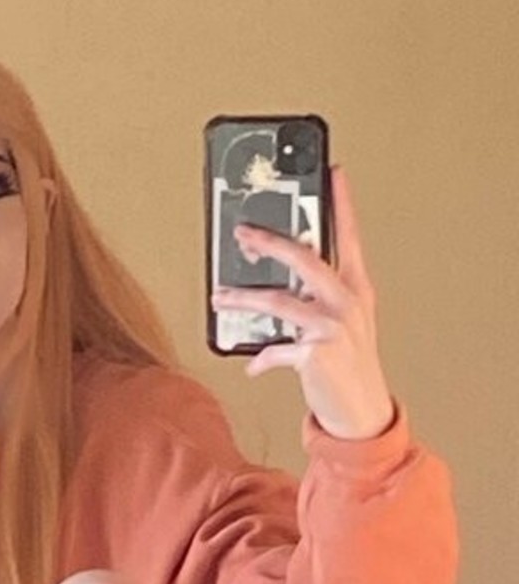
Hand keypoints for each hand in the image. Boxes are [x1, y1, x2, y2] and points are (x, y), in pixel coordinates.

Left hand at [210, 166, 395, 441]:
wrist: (362, 412)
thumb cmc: (350, 366)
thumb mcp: (343, 323)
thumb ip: (316, 298)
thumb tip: (275, 288)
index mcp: (356, 287)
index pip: (348, 235)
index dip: (341, 203)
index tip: (333, 172)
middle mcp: (347, 302)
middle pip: (304, 259)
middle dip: (269, 242)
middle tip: (242, 233)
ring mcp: (332, 327)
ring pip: (279, 302)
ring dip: (243, 299)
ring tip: (221, 297)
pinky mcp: (316, 354)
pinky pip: (277, 349)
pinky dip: (262, 357)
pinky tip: (253, 363)